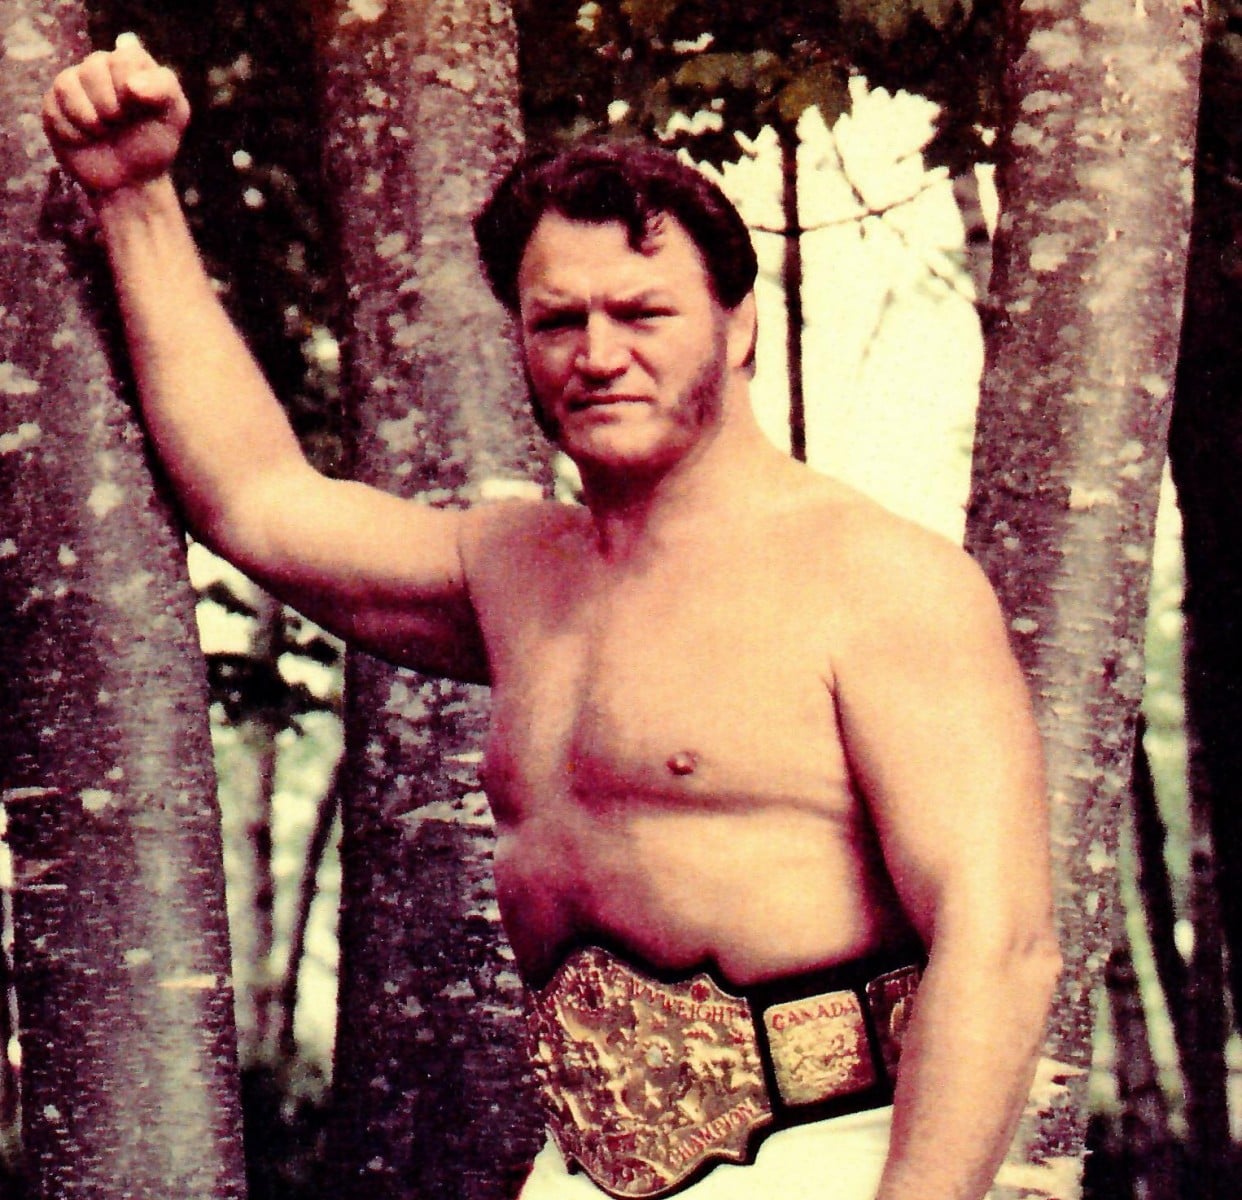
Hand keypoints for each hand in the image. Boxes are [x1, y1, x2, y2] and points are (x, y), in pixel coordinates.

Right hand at [42, 35, 189, 196]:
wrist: (130, 179)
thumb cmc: (153, 144)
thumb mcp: (174, 116)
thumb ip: (165, 89)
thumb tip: (132, 83)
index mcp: (130, 63)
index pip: (124, 55)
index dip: (129, 85)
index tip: (139, 109)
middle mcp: (100, 67)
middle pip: (93, 66)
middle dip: (109, 104)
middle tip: (119, 122)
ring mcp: (74, 84)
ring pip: (67, 84)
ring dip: (89, 118)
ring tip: (103, 132)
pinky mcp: (54, 104)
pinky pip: (53, 108)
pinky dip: (73, 132)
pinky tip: (86, 140)